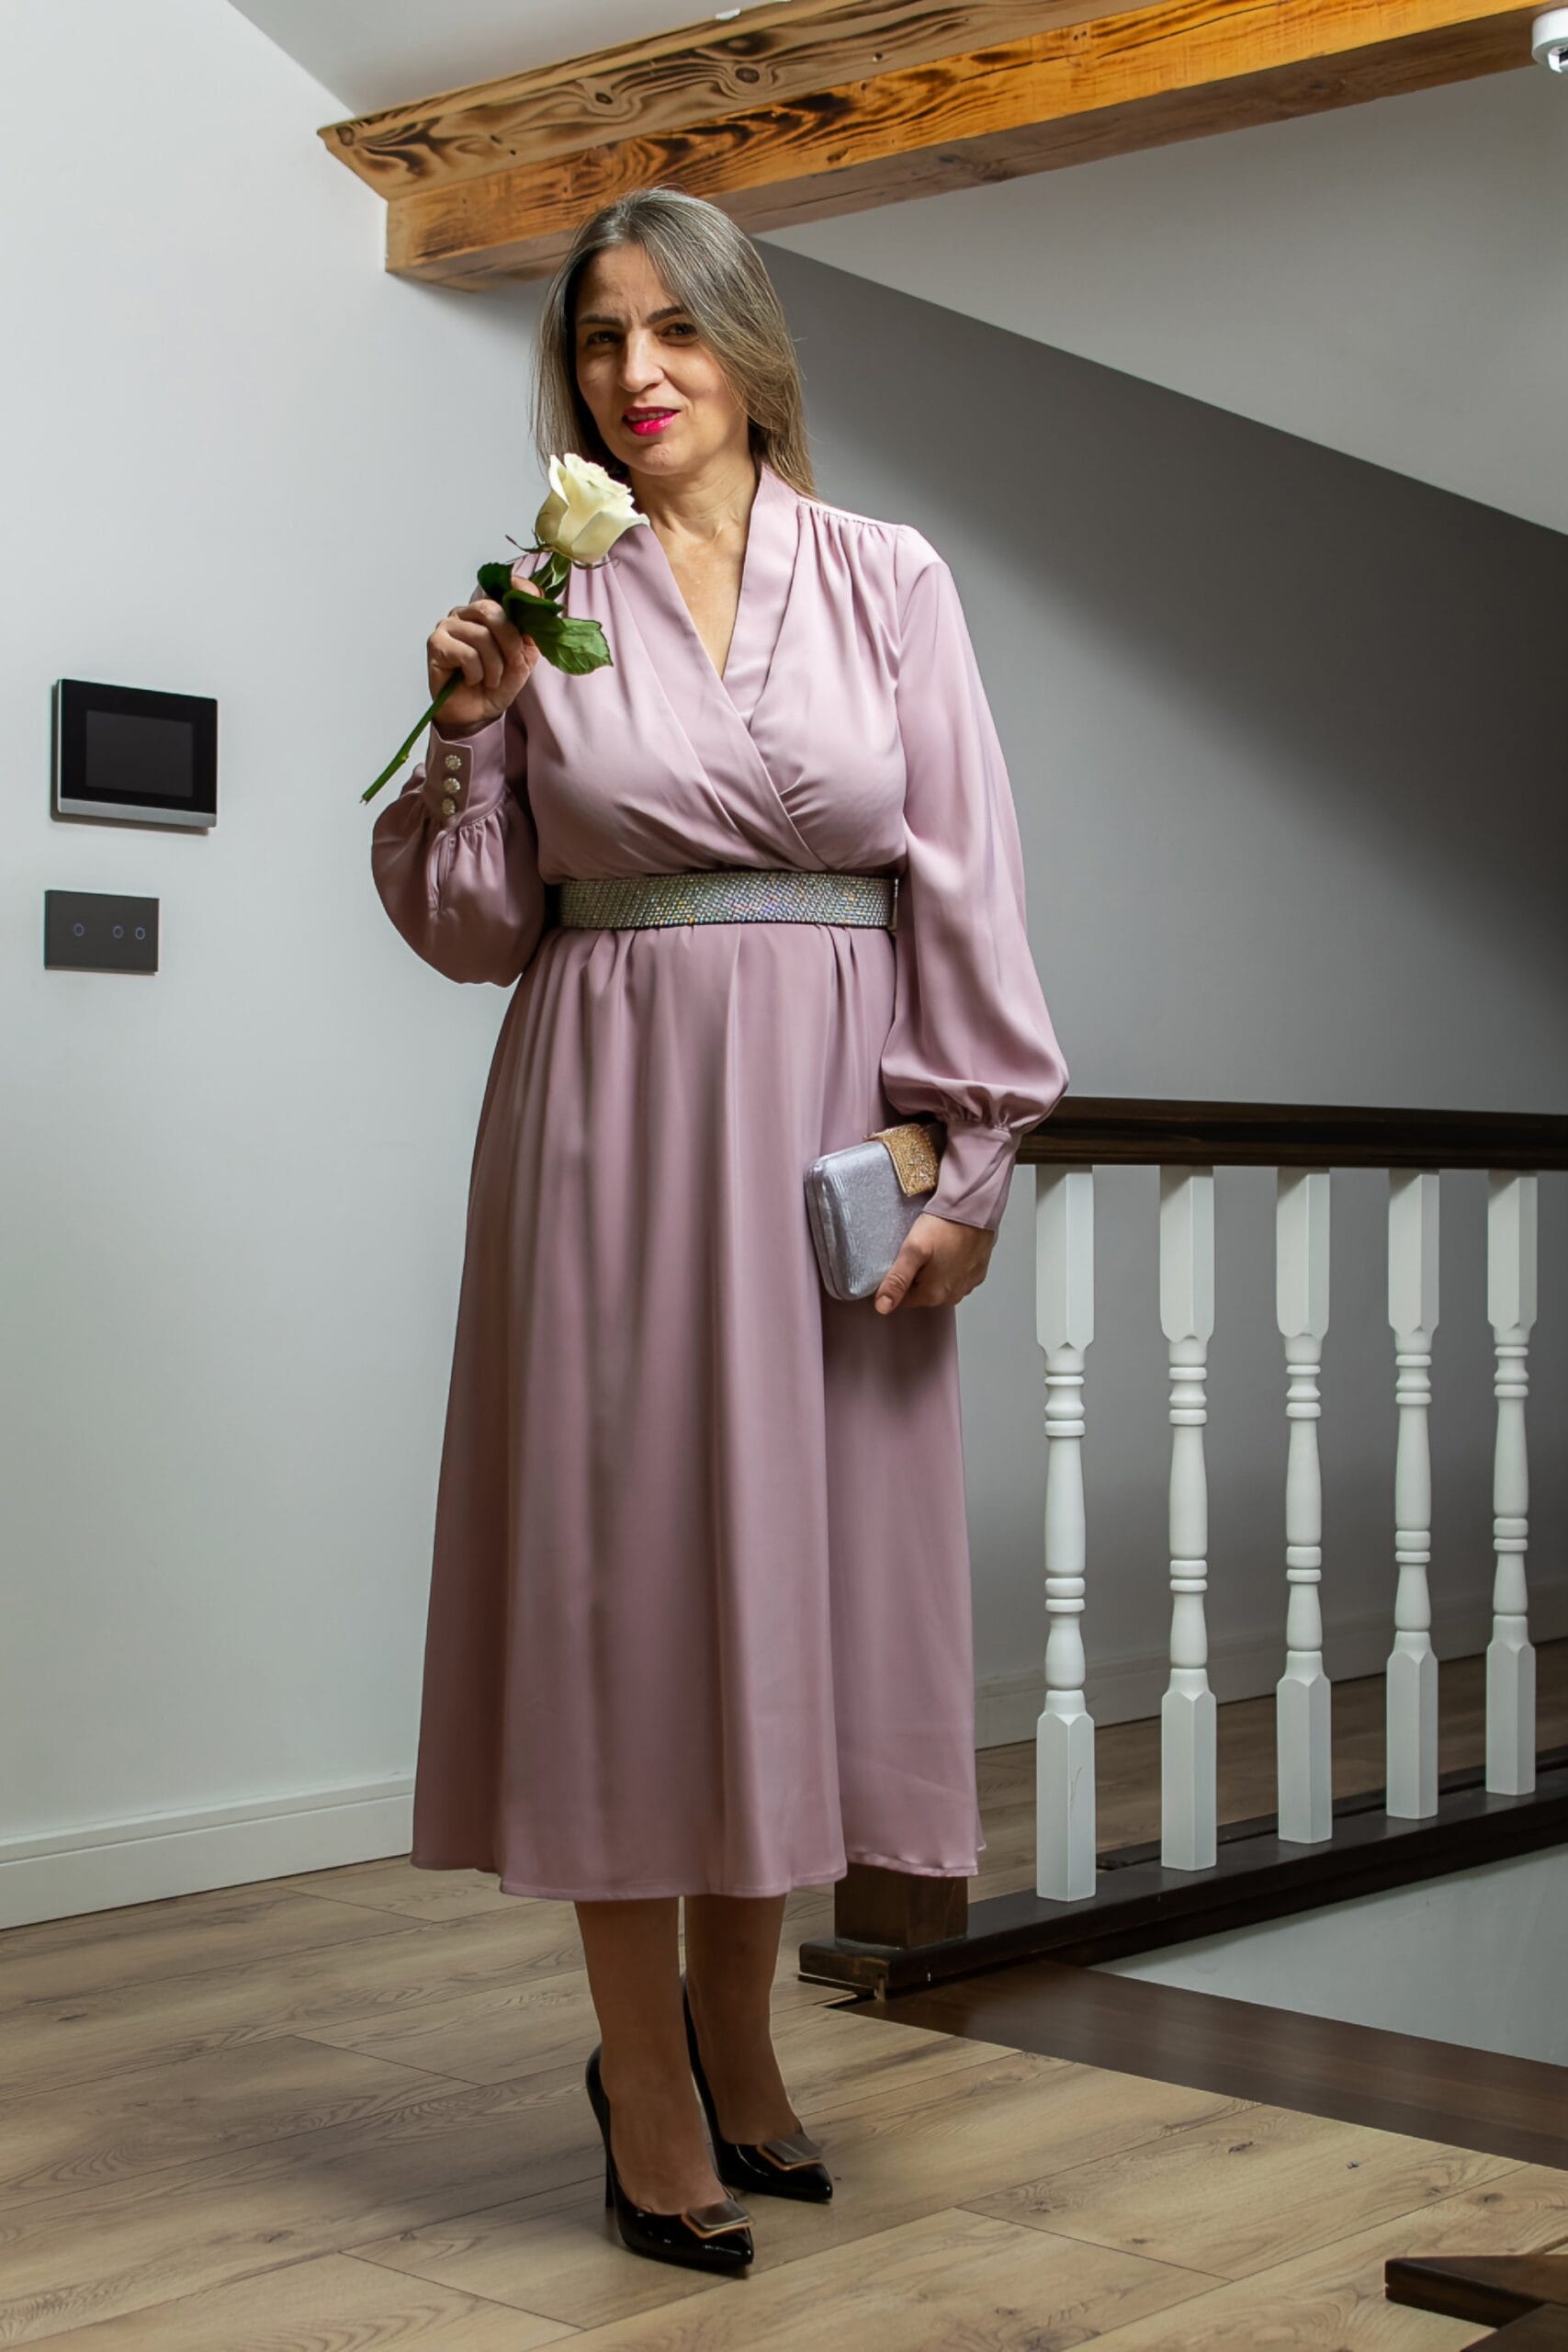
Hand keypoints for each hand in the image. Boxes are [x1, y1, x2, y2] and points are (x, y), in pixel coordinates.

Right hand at [425, 570, 546, 730]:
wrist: (476, 714)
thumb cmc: (495, 685)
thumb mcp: (523, 659)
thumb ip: (531, 635)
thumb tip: (541, 612)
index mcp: (486, 612)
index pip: (502, 586)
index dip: (520, 589)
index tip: (535, 597)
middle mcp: (465, 613)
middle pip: (491, 611)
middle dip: (509, 641)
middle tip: (512, 663)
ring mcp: (448, 626)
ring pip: (481, 635)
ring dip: (494, 665)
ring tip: (491, 680)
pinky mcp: (436, 644)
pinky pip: (466, 654)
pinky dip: (476, 673)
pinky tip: (472, 680)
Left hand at [874, 1212, 995, 1312]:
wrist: (976, 1208)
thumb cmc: (943, 1227)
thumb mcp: (913, 1250)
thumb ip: (897, 1280)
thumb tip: (882, 1308)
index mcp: (933, 1295)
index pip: (904, 1300)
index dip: (897, 1282)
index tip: (899, 1262)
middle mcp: (952, 1297)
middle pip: (922, 1293)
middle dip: (916, 1276)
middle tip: (917, 1252)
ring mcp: (967, 1285)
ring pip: (940, 1284)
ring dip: (934, 1272)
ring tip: (934, 1248)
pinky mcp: (978, 1273)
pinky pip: (957, 1276)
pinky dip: (952, 1266)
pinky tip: (950, 1249)